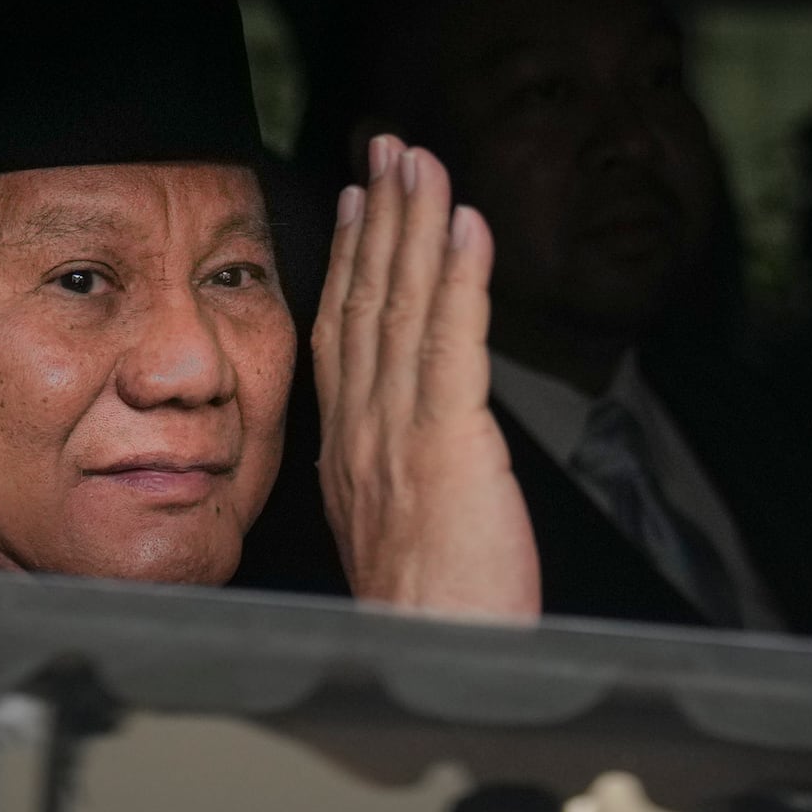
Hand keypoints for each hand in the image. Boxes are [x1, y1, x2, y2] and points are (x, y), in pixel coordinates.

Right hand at [312, 135, 539, 619]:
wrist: (428, 664)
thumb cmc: (425, 615)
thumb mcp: (385, 531)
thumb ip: (385, 471)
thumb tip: (398, 444)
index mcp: (348, 447)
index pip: (343, 331)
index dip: (350, 259)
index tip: (358, 203)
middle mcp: (364, 428)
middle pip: (367, 300)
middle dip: (380, 215)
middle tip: (390, 147)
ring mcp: (401, 432)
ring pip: (402, 305)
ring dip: (414, 224)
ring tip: (422, 161)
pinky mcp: (450, 443)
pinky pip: (453, 342)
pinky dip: (460, 277)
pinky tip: (468, 225)